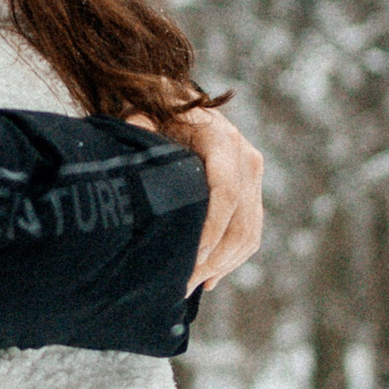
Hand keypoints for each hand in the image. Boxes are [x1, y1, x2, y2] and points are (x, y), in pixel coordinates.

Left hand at [138, 101, 263, 293]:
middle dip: (214, 259)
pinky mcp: (251, 194)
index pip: (227, 191)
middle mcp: (246, 158)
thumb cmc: (156, 107)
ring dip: (223, 266)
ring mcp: (252, 177)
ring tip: (190, 287)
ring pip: (250, 234)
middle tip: (182, 286)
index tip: (191, 257)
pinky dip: (231, 259)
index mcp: (223, 139)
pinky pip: (250, 234)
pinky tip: (208, 279)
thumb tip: (136, 130)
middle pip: (242, 222)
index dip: (212, 229)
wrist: (178, 101)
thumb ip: (139, 122)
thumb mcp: (145, 109)